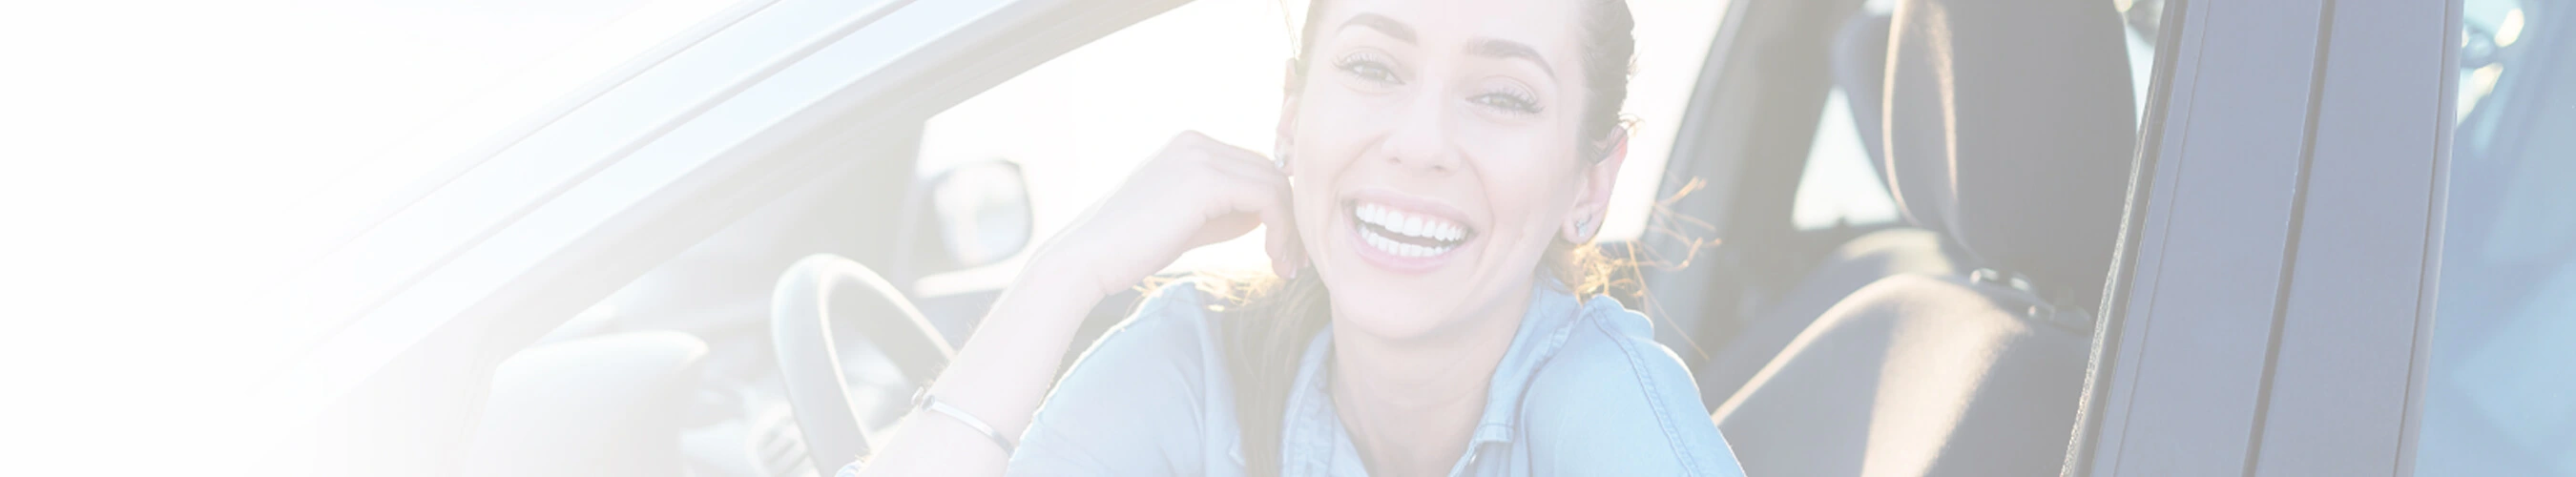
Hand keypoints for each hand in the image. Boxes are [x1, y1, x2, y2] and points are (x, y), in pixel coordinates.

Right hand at [1032, 131, 1304, 297]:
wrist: (1088, 259)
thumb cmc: (1132, 247)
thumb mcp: (1190, 221)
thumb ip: (1228, 209)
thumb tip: (1270, 212)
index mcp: (1190, 145)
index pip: (1255, 168)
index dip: (1279, 207)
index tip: (1284, 250)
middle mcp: (1197, 141)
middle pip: (1271, 173)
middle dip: (1289, 220)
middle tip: (1292, 265)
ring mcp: (1201, 155)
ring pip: (1276, 185)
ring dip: (1289, 230)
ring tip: (1284, 268)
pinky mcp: (1207, 180)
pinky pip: (1268, 198)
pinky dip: (1281, 229)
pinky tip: (1272, 258)